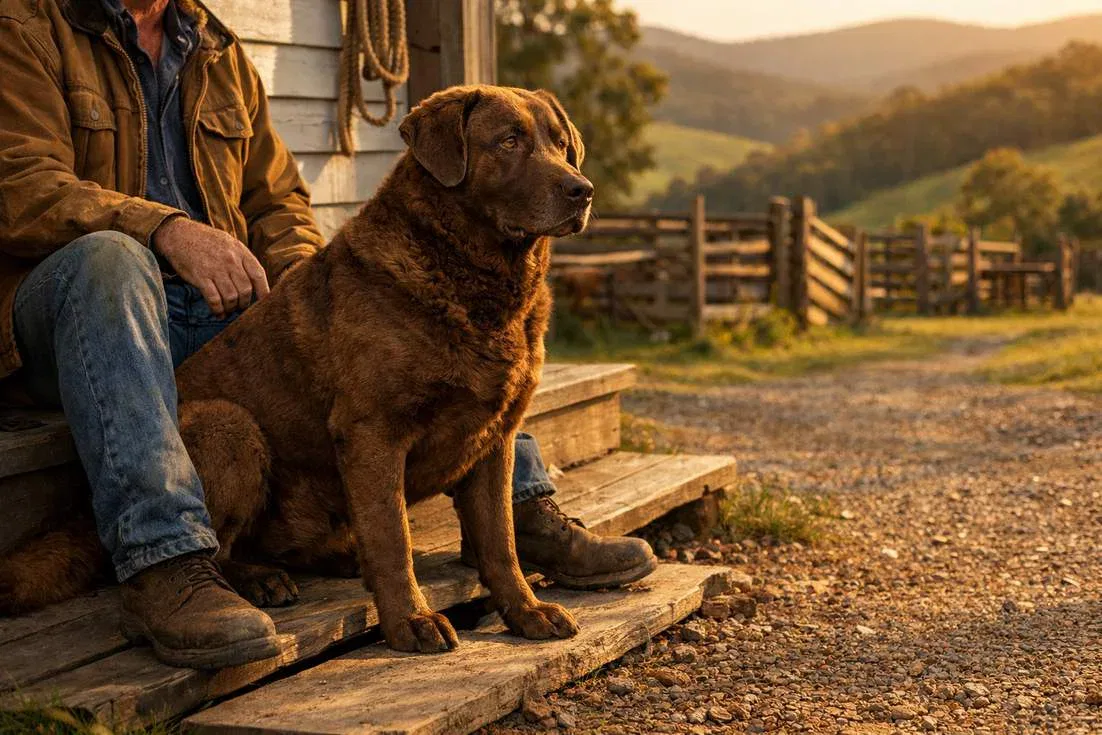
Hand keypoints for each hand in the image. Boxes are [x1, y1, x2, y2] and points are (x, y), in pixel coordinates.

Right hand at [153, 217, 269, 316]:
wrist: (179, 234)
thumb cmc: (207, 240)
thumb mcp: (229, 242)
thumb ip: (242, 258)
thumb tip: (256, 279)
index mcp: (240, 251)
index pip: (258, 274)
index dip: (264, 291)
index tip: (265, 302)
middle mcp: (230, 260)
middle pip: (245, 289)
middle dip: (245, 303)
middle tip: (241, 308)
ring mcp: (215, 269)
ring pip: (231, 297)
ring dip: (231, 307)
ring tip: (229, 310)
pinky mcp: (201, 277)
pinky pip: (214, 299)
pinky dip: (218, 310)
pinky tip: (218, 313)